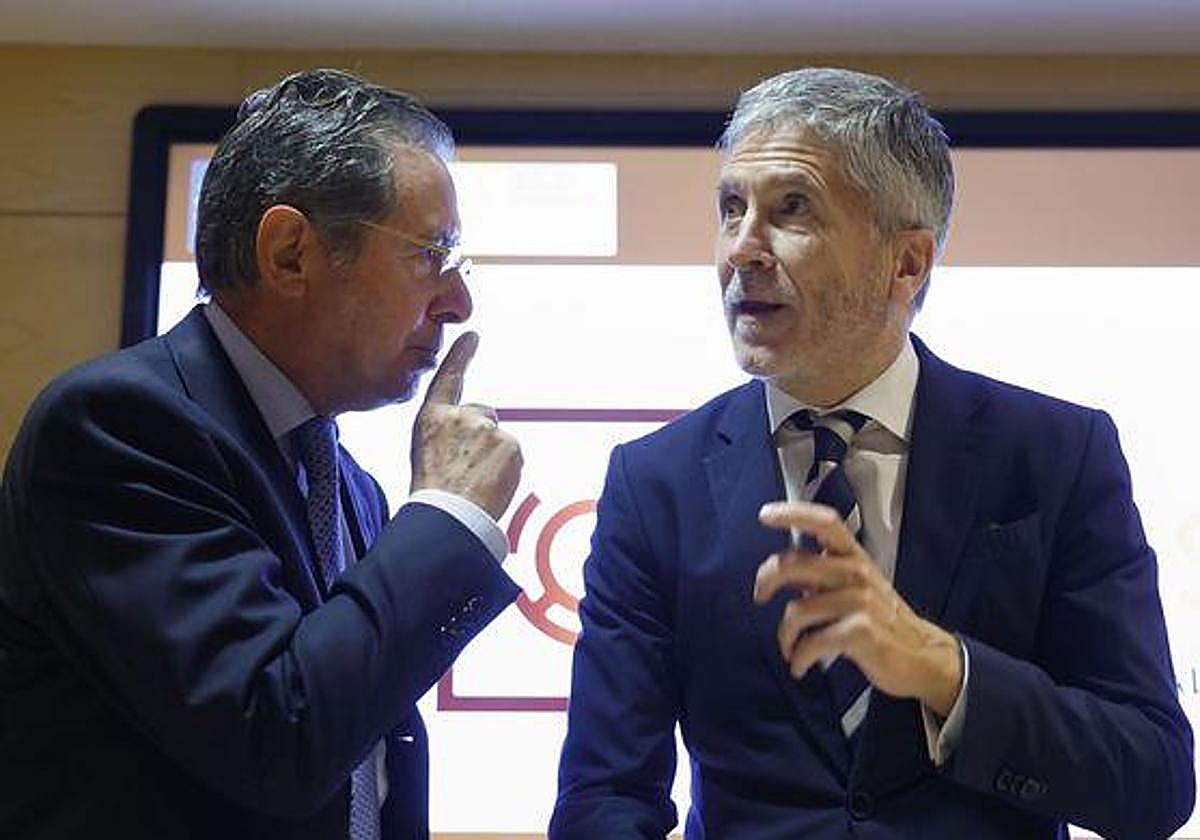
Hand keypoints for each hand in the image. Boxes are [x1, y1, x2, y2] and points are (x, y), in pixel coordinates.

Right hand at [410, 332, 522, 519]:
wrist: (448, 516)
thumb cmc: (434, 489)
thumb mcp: (428, 451)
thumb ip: (450, 432)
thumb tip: (478, 429)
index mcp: (433, 417)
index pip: (448, 378)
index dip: (460, 356)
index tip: (472, 336)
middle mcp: (461, 416)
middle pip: (484, 416)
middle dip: (481, 437)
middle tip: (465, 467)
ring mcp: (487, 428)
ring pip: (498, 438)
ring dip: (493, 455)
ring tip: (474, 480)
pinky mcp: (510, 444)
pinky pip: (512, 452)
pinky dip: (506, 467)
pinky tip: (490, 483)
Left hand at [753, 501, 962, 716]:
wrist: (923, 656)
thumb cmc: (880, 620)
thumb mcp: (854, 586)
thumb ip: (819, 574)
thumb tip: (777, 569)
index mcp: (854, 557)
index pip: (825, 522)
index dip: (794, 514)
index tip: (765, 514)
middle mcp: (857, 573)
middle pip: (795, 563)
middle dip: (767, 579)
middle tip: (761, 595)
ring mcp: (861, 601)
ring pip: (797, 610)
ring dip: (785, 634)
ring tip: (789, 646)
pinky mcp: (861, 631)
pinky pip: (812, 642)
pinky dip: (799, 657)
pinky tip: (800, 666)